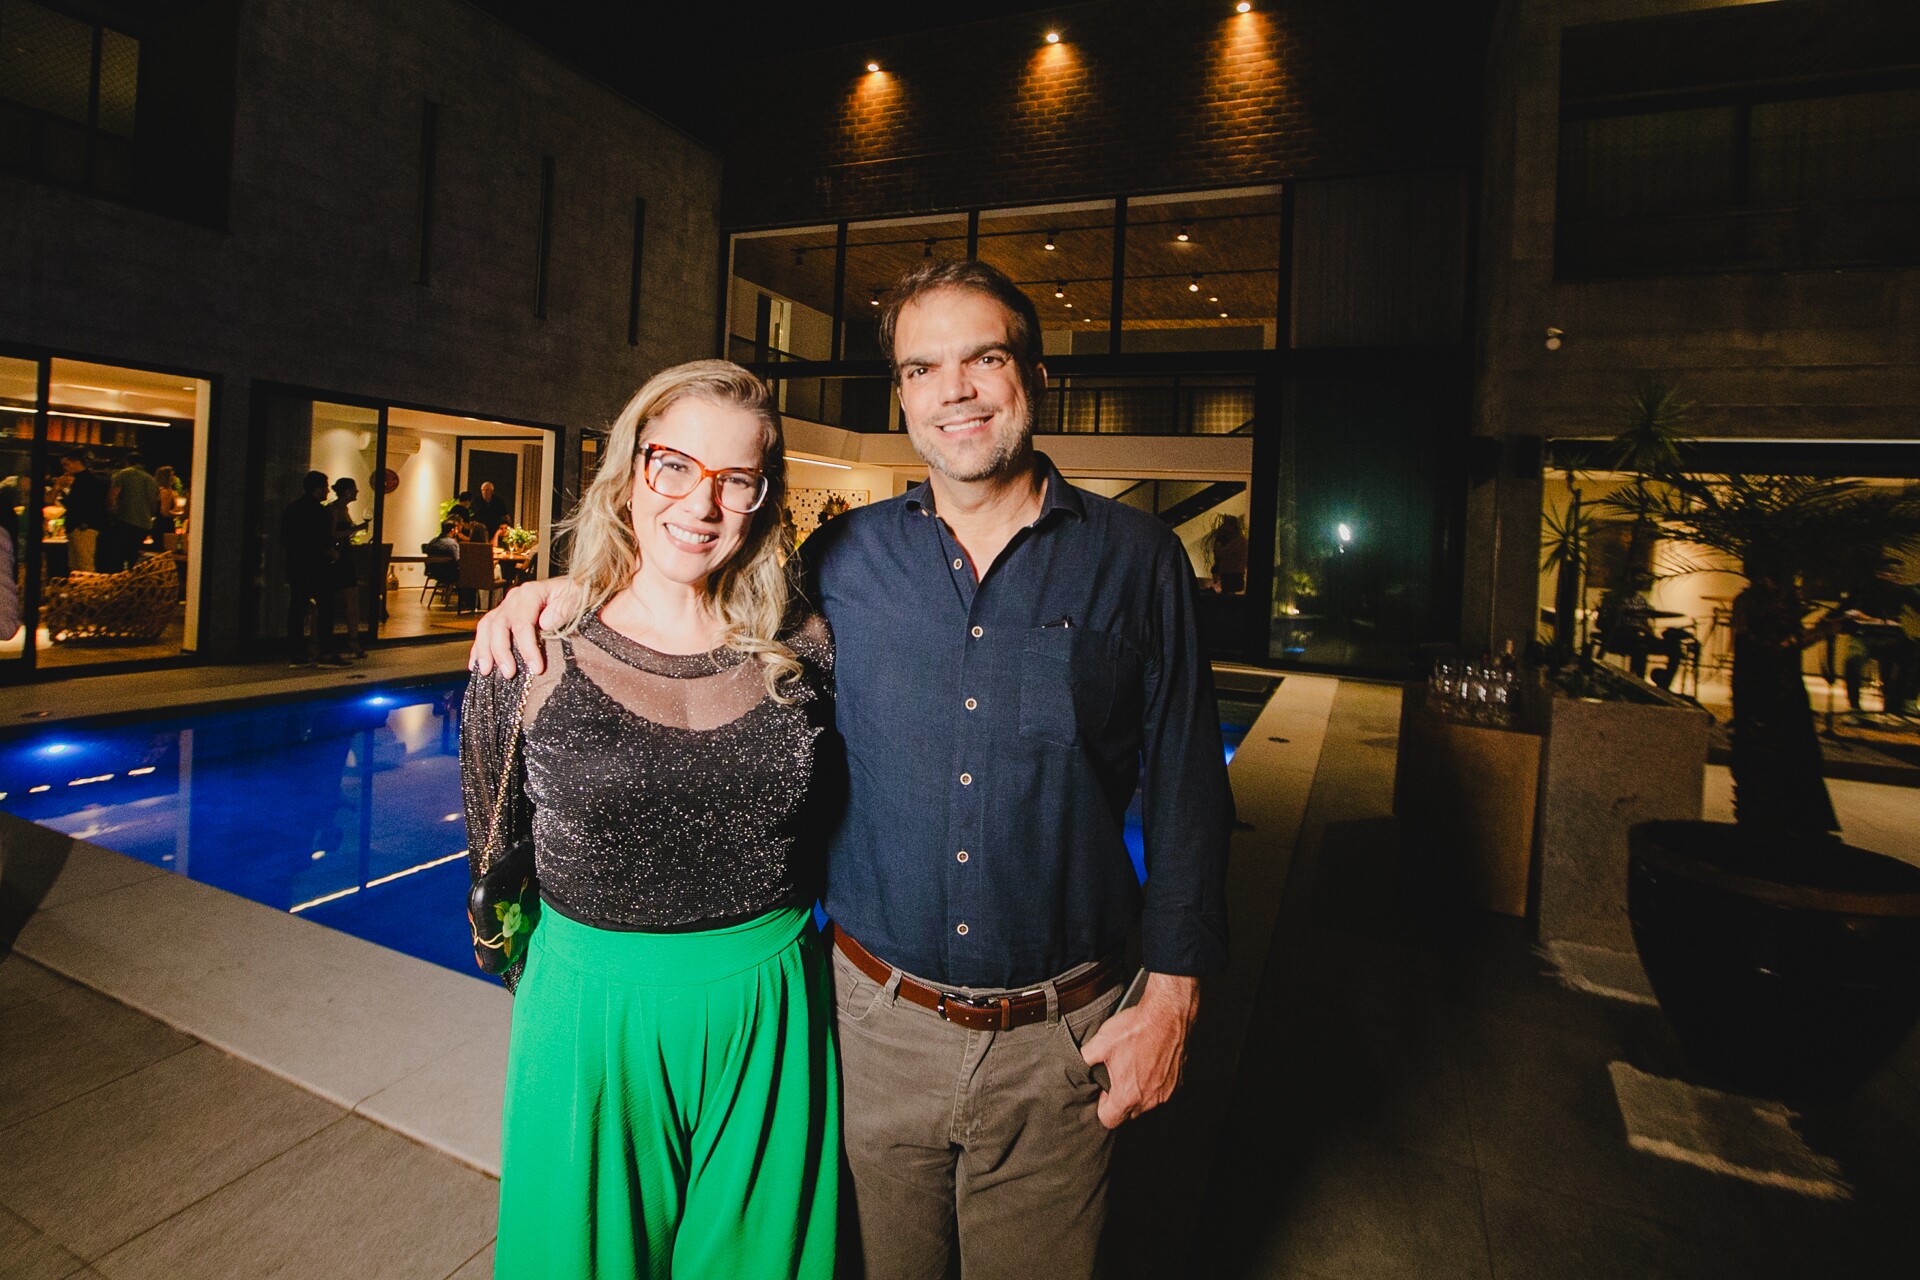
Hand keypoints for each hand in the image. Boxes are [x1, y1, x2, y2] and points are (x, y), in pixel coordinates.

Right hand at [470, 576, 579, 676]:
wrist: (576, 589)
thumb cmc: (578, 594)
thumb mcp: (579, 596)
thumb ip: (564, 608)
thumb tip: (545, 622)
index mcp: (531, 593)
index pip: (523, 622)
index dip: (527, 647)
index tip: (536, 668)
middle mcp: (515, 598)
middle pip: (500, 625)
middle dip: (502, 652)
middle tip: (509, 674)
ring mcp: (507, 607)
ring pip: (487, 627)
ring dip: (484, 650)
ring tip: (486, 671)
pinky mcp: (503, 616)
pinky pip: (485, 630)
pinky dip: (479, 647)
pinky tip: (475, 664)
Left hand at [1078, 973, 1198, 1129]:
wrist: (1167, 1014)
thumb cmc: (1137, 1028)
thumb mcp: (1101, 1042)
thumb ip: (1085, 1060)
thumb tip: (1077, 1066)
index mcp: (1128, 1095)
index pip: (1109, 1120)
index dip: (1102, 1107)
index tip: (1104, 1090)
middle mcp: (1150, 1099)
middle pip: (1129, 1113)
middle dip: (1121, 1099)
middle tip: (1118, 1075)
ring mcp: (1166, 1092)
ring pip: (1147, 1103)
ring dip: (1139, 1091)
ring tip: (1135, 1065)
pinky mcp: (1178, 1082)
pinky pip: (1162, 1091)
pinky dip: (1155, 1082)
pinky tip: (1150, 1062)